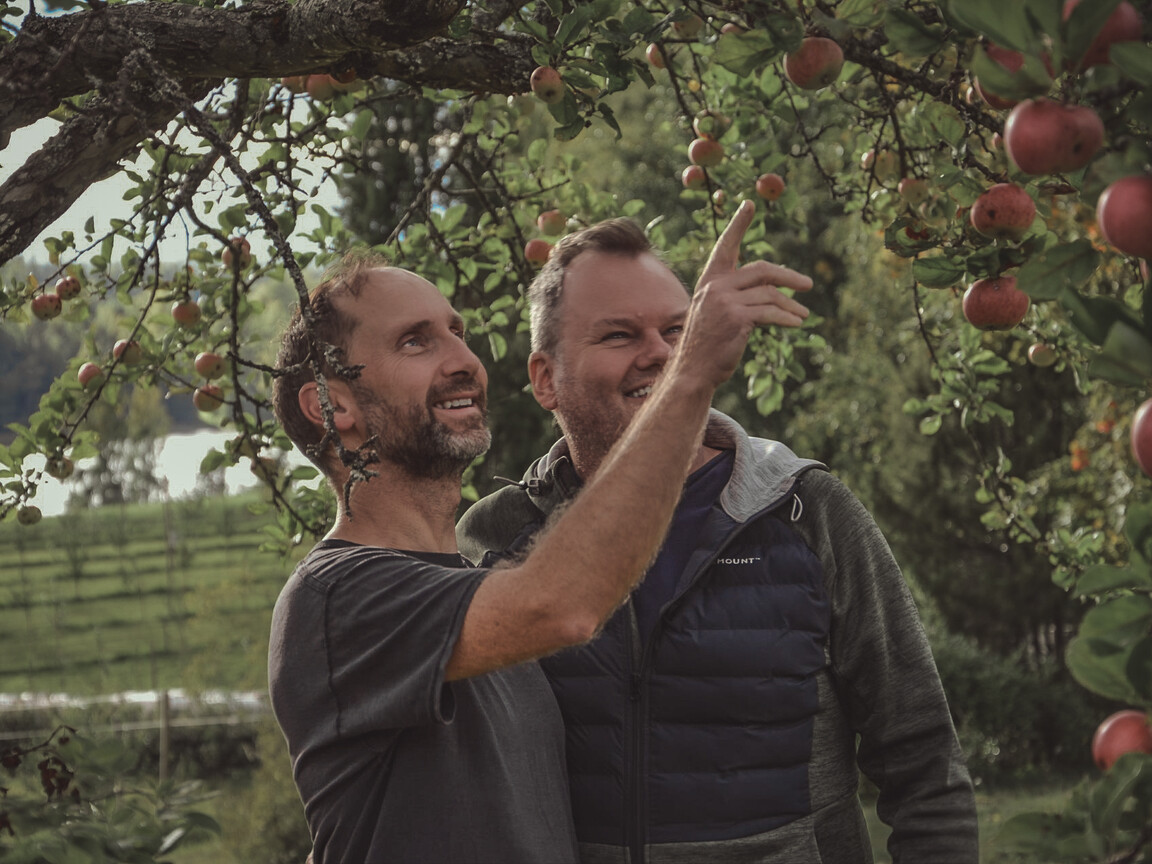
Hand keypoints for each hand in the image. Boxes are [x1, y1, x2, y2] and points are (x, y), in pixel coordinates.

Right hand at [675, 200, 813, 386]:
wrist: (693, 370)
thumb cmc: (707, 344)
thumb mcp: (716, 313)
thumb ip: (737, 296)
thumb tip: (772, 293)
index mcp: (710, 281)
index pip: (726, 246)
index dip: (738, 225)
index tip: (749, 204)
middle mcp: (716, 286)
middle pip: (761, 270)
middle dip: (788, 277)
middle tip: (807, 285)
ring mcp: (725, 301)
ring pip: (769, 294)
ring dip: (790, 305)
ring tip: (802, 315)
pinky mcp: (736, 318)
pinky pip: (770, 312)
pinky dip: (787, 318)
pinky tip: (796, 323)